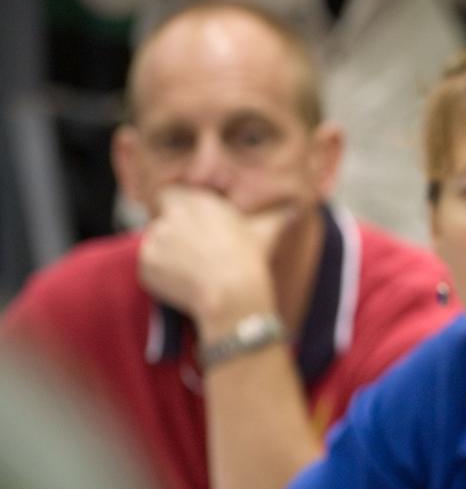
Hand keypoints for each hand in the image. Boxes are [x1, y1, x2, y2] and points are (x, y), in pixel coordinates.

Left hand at [139, 186, 292, 338]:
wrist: (232, 294)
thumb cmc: (251, 260)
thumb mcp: (266, 232)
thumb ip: (278, 216)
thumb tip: (296, 209)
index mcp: (196, 199)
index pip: (170, 194)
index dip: (177, 209)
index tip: (192, 228)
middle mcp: (171, 213)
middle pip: (162, 220)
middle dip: (174, 236)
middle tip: (196, 256)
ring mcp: (155, 237)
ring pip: (155, 244)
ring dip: (168, 256)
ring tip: (194, 272)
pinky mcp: (146, 262)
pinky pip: (149, 268)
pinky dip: (161, 276)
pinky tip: (184, 284)